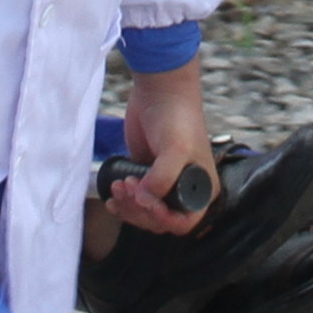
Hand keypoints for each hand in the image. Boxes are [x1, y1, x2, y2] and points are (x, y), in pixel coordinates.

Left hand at [106, 61, 216, 236]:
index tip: (146, 201)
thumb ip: (162, 178)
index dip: (163, 218)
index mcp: (201, 188)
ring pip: (144, 212)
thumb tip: (144, 199)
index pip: (184, 221)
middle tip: (126, 187)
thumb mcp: (176, 149)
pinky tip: (112, 194)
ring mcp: (164, 184)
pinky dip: (122, 201)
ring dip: (128, 206)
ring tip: (117, 186)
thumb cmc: (177, 117)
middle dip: (140, 209)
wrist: (160, 91)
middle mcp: (185, 190)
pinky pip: (134, 199)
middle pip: (160, 220)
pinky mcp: (145, 176)